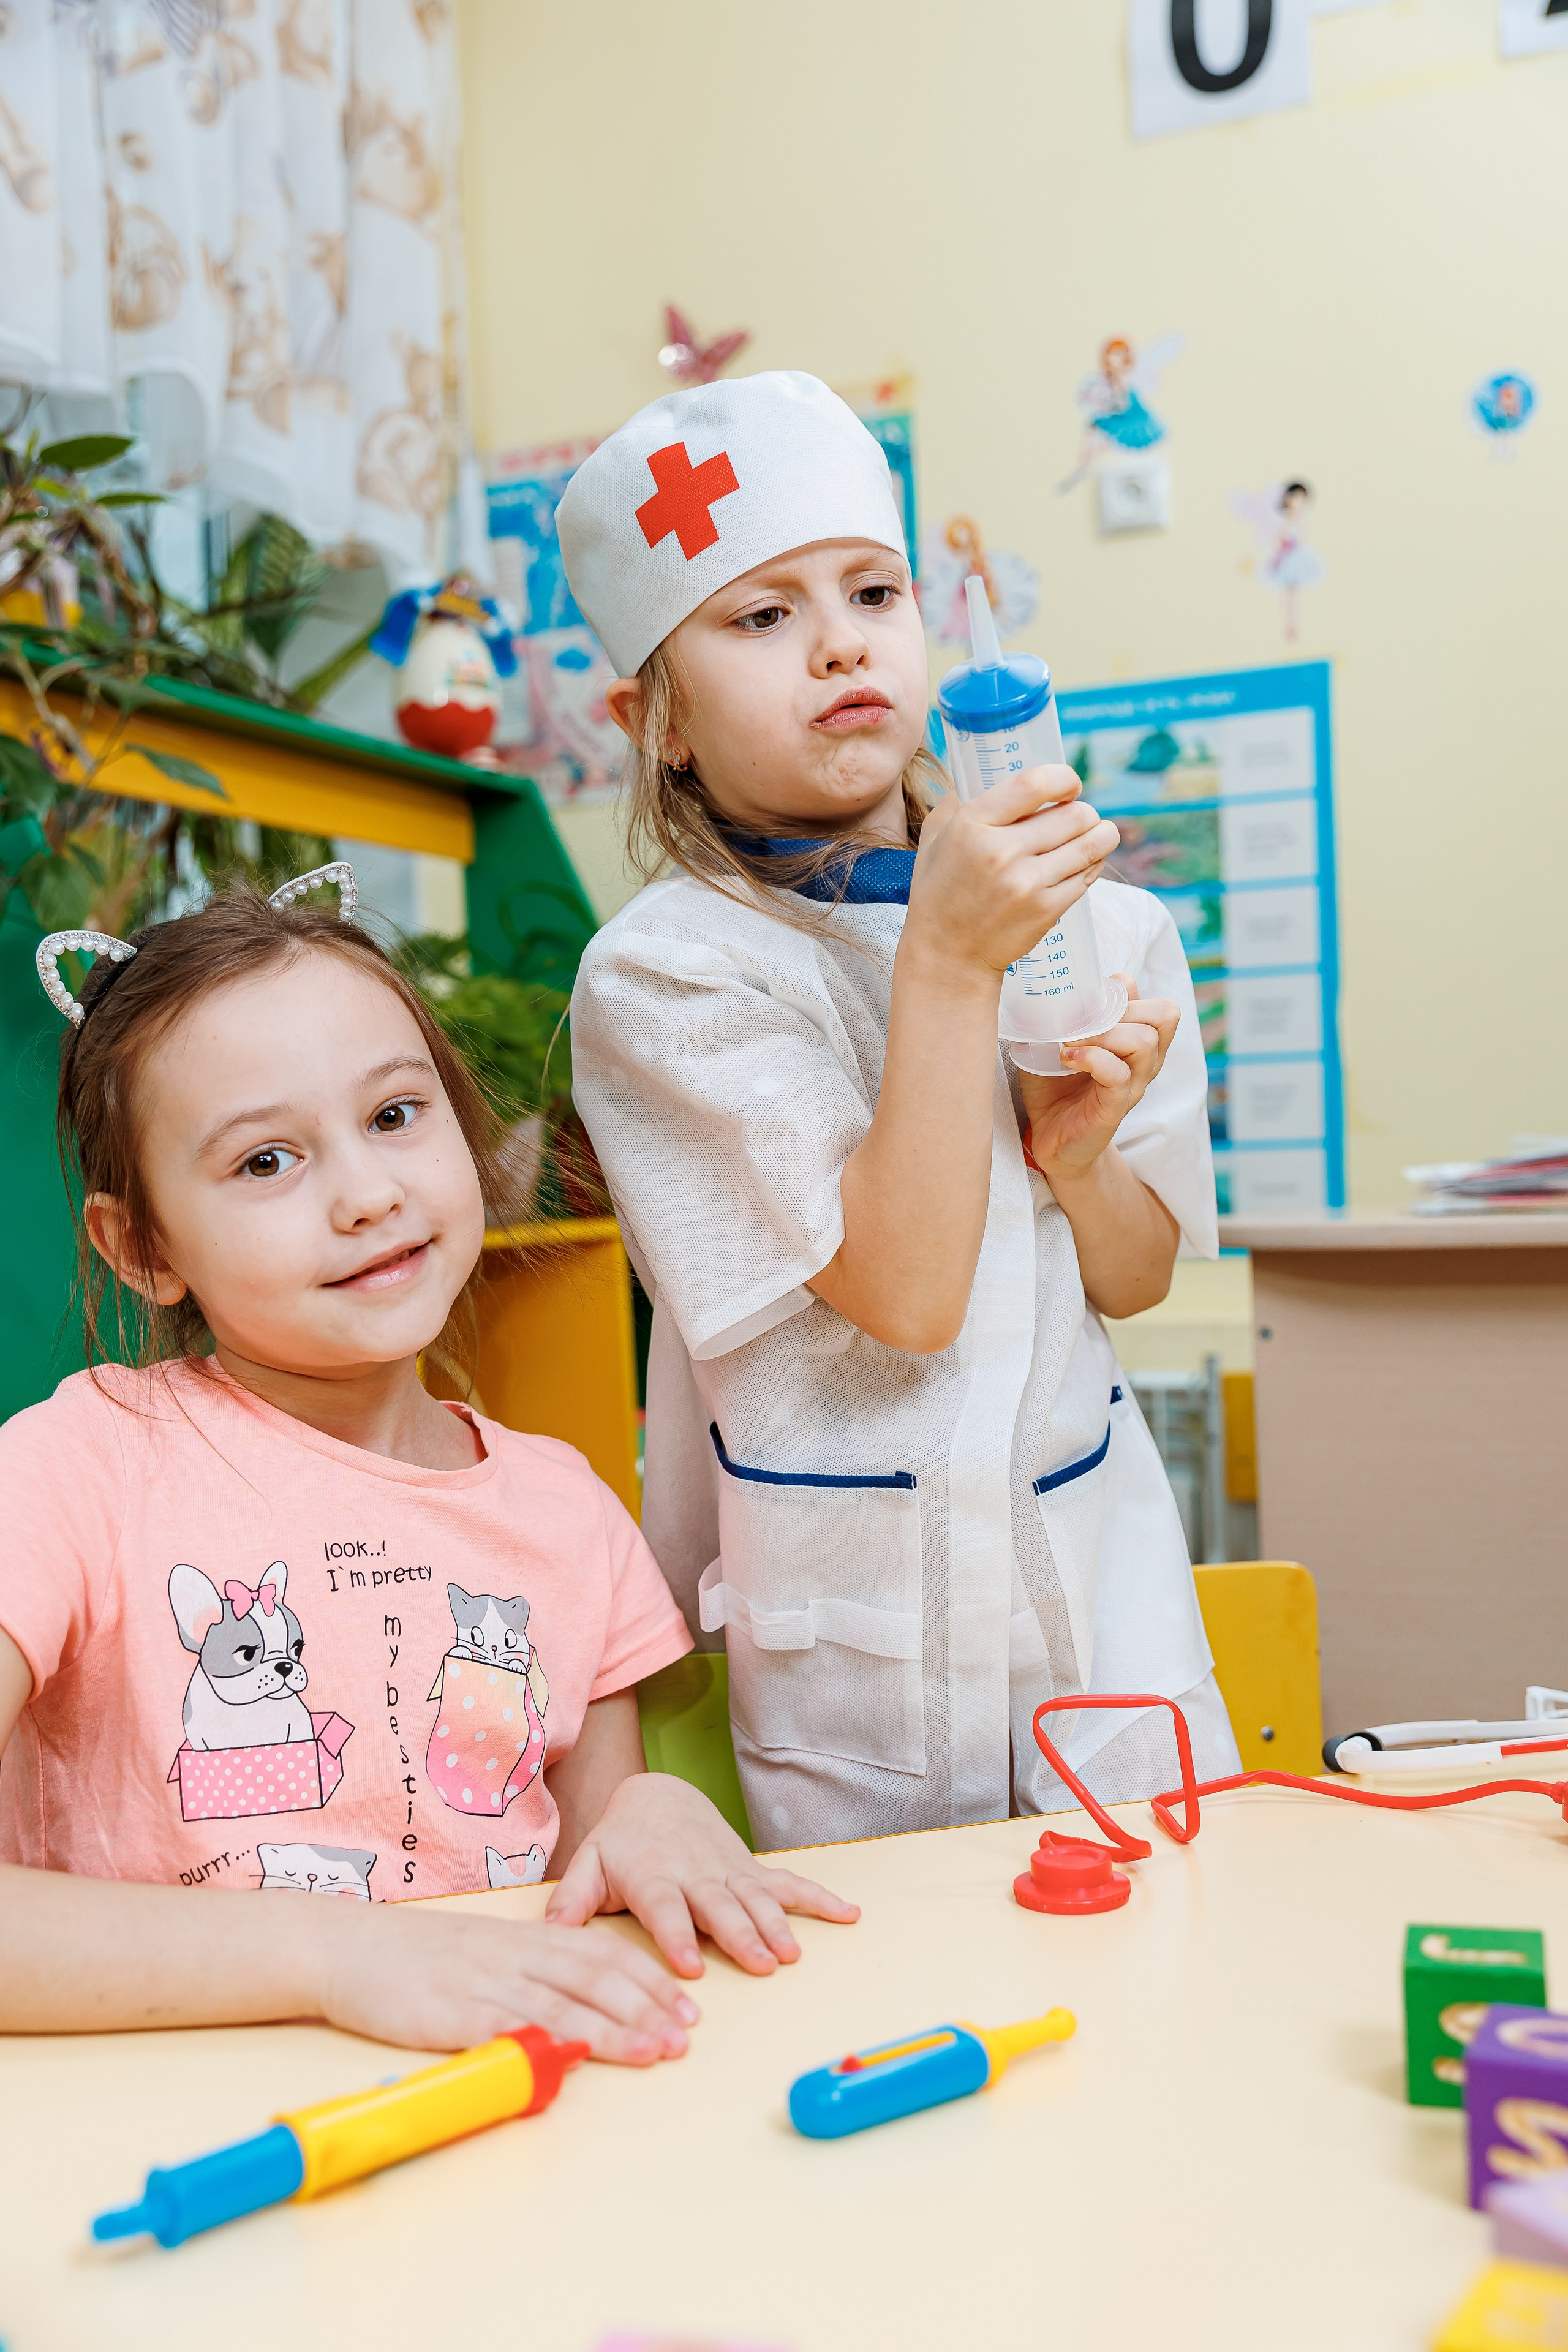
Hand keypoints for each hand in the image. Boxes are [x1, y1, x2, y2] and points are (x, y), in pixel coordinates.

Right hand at [316, 1899, 698, 2061]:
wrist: (347, 1947)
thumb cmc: (414, 1955)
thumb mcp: (481, 1951)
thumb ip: (526, 1970)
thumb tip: (573, 2004)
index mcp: (523, 1937)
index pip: (601, 1952)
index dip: (648, 1977)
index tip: (686, 2002)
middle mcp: (514, 1954)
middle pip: (596, 1976)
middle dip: (649, 2005)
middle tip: (687, 2032)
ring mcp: (486, 1983)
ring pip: (566, 2003)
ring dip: (616, 2030)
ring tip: (655, 2051)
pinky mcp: (456, 2014)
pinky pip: (509, 2028)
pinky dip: (546, 2043)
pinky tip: (575, 2060)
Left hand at [545, 1771, 859, 1977]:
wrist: (659, 1796)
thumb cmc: (620, 1842)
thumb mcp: (589, 1863)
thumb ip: (571, 1899)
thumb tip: (550, 1932)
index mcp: (654, 1876)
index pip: (666, 1909)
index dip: (678, 1936)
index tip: (690, 1967)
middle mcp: (696, 1873)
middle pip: (720, 1906)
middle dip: (740, 1934)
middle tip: (761, 1964)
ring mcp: (729, 1870)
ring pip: (756, 1897)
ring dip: (776, 1924)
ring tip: (792, 1953)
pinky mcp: (751, 1870)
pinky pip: (790, 1882)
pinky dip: (820, 1897)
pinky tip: (847, 1913)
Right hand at [906, 767, 1119, 982]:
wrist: (947, 954)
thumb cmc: (940, 890)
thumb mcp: (935, 837)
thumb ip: (959, 800)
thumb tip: (980, 766)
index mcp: (972, 825)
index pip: (1034, 783)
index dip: (1064, 778)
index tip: (1070, 785)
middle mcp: (1001, 852)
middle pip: (1074, 814)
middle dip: (1084, 812)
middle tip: (1078, 817)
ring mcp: (1027, 884)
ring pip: (1091, 843)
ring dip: (1101, 835)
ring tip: (1097, 833)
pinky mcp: (1046, 910)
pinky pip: (1088, 875)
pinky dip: (1093, 864)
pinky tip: (1084, 862)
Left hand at [1020, 984, 1179, 1181]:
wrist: (1050, 1138)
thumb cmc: (1055, 1086)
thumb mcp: (1061, 1042)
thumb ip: (1070, 1015)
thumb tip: (1057, 985)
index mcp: (1138, 1044)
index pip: (1160, 1005)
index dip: (1128, 993)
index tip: (1089, 1001)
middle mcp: (1144, 1063)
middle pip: (1164, 1015)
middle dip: (1123, 1007)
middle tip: (1084, 1019)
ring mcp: (1133, 1085)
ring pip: (1144, 1041)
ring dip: (1104, 1032)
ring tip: (1070, 1040)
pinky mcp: (1115, 1107)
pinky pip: (1118, 1074)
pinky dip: (1091, 1058)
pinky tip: (1067, 1059)